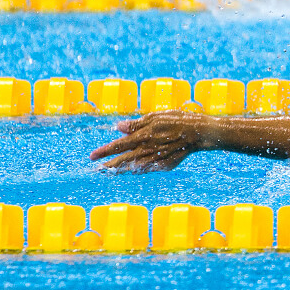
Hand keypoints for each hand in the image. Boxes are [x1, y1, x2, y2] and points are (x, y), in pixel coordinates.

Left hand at [90, 111, 213, 171]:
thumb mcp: (155, 117)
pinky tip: (133, 170)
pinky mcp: (165, 166)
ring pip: (133, 167)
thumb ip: (136, 124)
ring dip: (121, 170)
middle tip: (96, 170)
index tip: (91, 157)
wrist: (199, 133)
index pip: (117, 146)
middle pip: (122, 160)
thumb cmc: (176, 120)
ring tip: (110, 172)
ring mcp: (156, 160)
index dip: (103, 152)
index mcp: (142, 136)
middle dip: (108, 166)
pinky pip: (148, 168)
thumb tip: (119, 127)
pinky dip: (138, 170)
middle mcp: (146, 150)